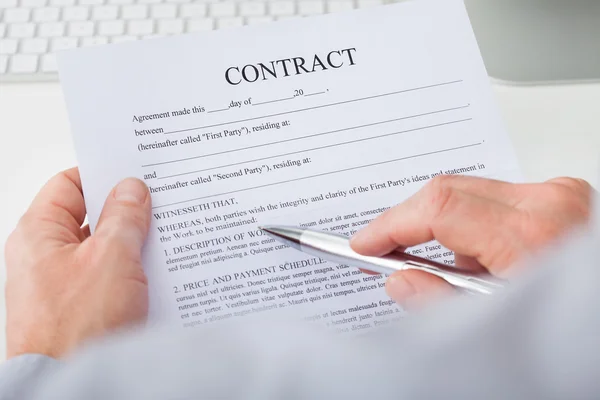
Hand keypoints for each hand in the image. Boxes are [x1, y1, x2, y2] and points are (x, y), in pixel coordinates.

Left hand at [4, 168, 150, 358]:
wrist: (76, 384)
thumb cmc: (78, 327)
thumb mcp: (111, 257)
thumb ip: (124, 216)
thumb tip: (131, 189)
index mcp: (39, 234)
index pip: (69, 184)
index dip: (102, 175)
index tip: (135, 173)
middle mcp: (45, 256)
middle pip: (89, 217)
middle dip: (125, 212)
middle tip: (157, 206)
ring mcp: (62, 283)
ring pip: (103, 248)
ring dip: (132, 244)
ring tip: (162, 241)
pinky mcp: (81, 306)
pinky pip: (109, 276)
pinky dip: (131, 270)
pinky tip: (155, 273)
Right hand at [351, 175, 592, 308]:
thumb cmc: (575, 326)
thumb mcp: (500, 328)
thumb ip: (441, 303)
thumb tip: (399, 280)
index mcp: (532, 236)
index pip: (439, 208)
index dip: (391, 224)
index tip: (366, 243)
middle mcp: (547, 203)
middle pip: (448, 193)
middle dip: (412, 226)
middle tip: (387, 253)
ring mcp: (557, 195)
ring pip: (469, 196)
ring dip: (450, 231)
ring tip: (463, 275)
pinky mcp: (560, 196)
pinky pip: (495, 201)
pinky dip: (478, 228)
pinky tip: (488, 262)